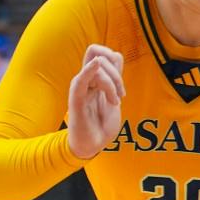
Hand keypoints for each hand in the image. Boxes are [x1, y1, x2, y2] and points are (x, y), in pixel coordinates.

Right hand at [66, 44, 124, 158]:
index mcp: (95, 78)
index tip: (122, 90)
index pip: (105, 54)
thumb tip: (116, 55)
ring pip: (98, 66)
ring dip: (112, 84)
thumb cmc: (101, 123)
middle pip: (100, 55)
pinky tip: (95, 64)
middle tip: (120, 94)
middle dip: (116, 73)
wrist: (93, 144)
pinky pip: (81, 79)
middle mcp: (86, 79)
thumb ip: (114, 78)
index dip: (117, 65)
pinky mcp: (76, 98)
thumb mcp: (114, 97)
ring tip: (114, 102)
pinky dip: (89, 70)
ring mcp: (80, 87)